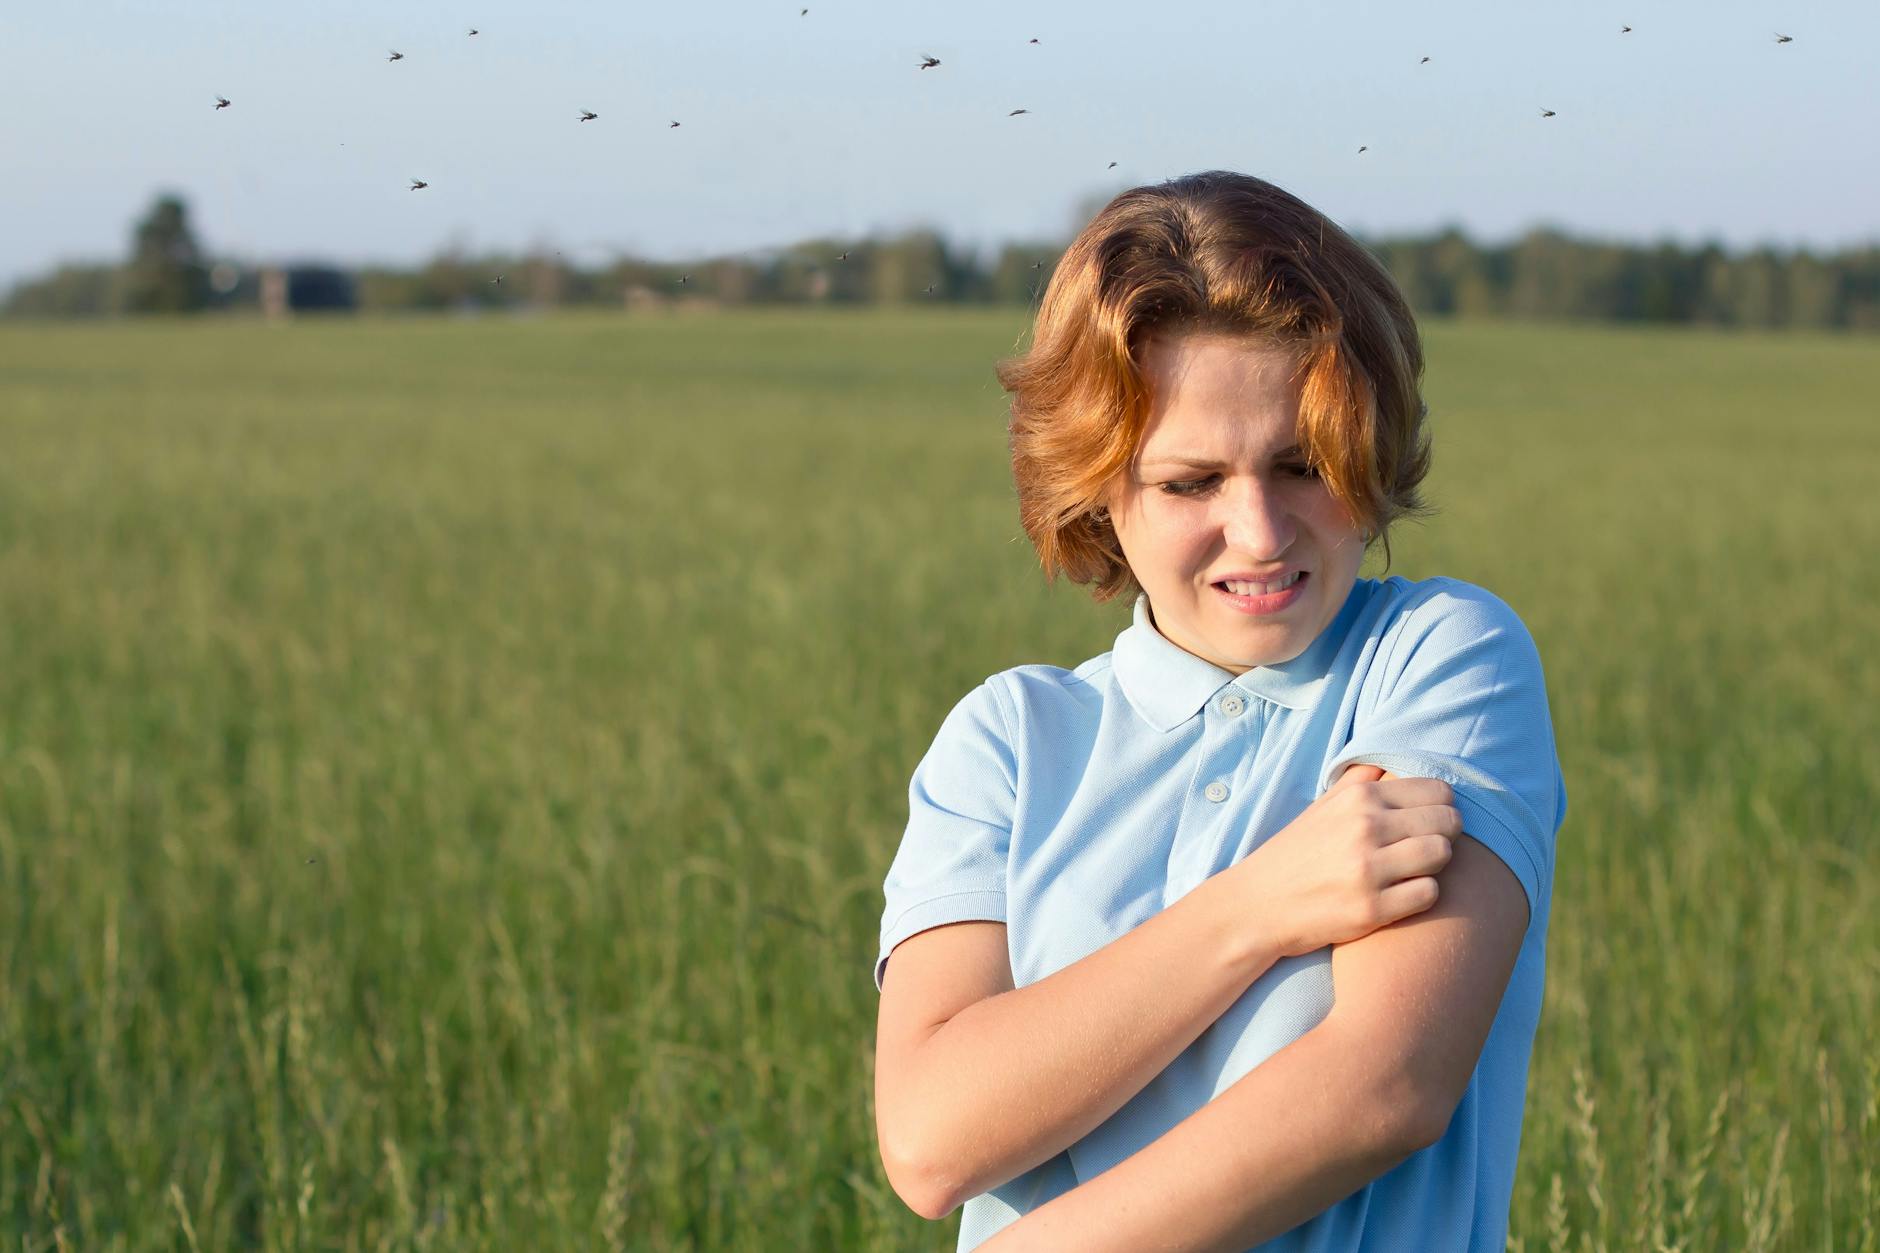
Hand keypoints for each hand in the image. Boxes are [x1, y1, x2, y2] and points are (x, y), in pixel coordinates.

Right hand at [1229, 764, 1459, 958]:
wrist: (1258, 905)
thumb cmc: (1295, 853)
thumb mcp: (1322, 806)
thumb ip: (1360, 781)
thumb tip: (1391, 762)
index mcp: (1358, 797)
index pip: (1437, 790)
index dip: (1441, 807)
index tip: (1427, 822)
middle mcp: (1365, 827)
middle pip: (1447, 821)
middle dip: (1444, 834)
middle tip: (1425, 848)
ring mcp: (1368, 869)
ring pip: (1442, 854)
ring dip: (1435, 865)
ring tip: (1413, 870)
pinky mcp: (1371, 909)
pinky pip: (1429, 894)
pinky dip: (1420, 895)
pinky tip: (1400, 895)